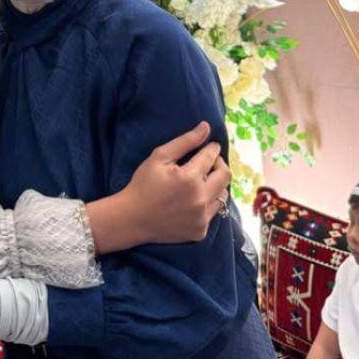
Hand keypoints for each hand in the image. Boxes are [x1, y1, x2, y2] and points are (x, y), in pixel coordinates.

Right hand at [86, 121, 231, 251]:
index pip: (211, 157)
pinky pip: (213, 212)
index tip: (212, 145)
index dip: (212, 148)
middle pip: (225, 176)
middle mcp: (200, 199)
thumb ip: (185, 141)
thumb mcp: (159, 157)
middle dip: (220, 164)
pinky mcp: (201, 231)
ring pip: (222, 195)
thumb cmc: (143, 184)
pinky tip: (193, 200)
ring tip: (202, 180)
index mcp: (189, 178)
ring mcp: (202, 218)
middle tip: (210, 162)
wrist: (133, 219)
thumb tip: (206, 127)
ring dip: (216, 184)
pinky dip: (207, 202)